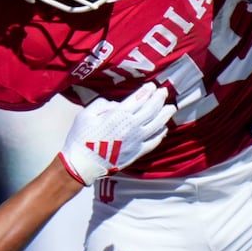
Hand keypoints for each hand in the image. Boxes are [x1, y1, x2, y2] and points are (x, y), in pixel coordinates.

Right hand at [58, 83, 176, 184]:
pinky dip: (161, 134)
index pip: (139, 98)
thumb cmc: (81, 137)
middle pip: (151, 109)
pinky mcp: (137, 152)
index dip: (147, 91)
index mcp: (118, 114)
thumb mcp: (86, 113)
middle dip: (159, 98)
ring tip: (171, 107)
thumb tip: (116, 105)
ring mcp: (136, 140)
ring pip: (157, 124)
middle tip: (164, 92)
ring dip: (165, 114)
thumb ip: (102, 104)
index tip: (152, 86)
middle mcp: (131, 126)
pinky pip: (154, 141)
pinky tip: (164, 128)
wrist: (83, 164)